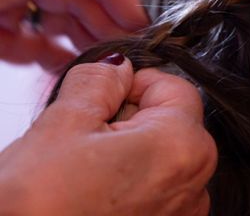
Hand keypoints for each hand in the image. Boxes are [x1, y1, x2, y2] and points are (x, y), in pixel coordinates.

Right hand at [0, 56, 216, 214]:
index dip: (135, 83)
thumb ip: (99, 81)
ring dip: (130, 152)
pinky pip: (158, 190)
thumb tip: (117, 66)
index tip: (104, 94)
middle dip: (131, 119)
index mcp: (182, 146)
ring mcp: (183, 213)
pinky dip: (133, 183)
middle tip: (86, 136)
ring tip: (87, 170)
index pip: (175, 86)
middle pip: (172, 122)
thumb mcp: (62, 125)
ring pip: (164, 156)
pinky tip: (96, 195)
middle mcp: (195, 183)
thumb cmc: (37, 211)